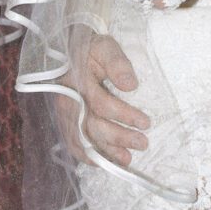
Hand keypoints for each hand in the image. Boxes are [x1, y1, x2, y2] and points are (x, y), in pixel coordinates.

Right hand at [59, 29, 148, 167]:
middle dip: (118, 137)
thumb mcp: (106, 47)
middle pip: (92, 126)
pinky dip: (86, 155)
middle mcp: (68, 100)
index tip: (146, 122)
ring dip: (105, 151)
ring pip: (83, 138)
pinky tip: (102, 162)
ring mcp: (64, 113)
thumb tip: (131, 85)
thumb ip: (117, 63)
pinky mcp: (65, 121)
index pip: (101, 104)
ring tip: (127, 159)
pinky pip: (72, 143)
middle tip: (143, 143)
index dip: (124, 115)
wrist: (69, 51)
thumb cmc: (91, 49)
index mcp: (78, 81)